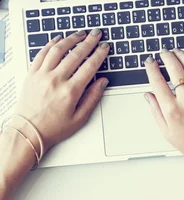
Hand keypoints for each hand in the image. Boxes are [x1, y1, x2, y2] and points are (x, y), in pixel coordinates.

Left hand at [10, 30, 108, 150]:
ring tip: (80, 34)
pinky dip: (51, 44)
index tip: (105, 47)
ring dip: (71, 39)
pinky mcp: (32, 73)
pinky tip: (58, 39)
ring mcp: (42, 75)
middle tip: (96, 34)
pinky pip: (42, 53)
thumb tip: (102, 83)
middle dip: (88, 42)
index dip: (99, 54)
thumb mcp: (80, 118)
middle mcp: (56, 80)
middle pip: (76, 54)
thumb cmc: (53, 127)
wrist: (29, 131)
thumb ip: (92, 98)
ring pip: (58, 49)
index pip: (89, 66)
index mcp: (70, 91)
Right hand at [143, 50, 183, 170]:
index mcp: (171, 109)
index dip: (151, 67)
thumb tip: (148, 95)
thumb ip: (156, 111)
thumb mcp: (166, 131)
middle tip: (163, 53)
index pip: (157, 80)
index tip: (150, 62)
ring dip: (183, 55)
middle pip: (174, 68)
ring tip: (177, 52)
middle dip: (166, 56)